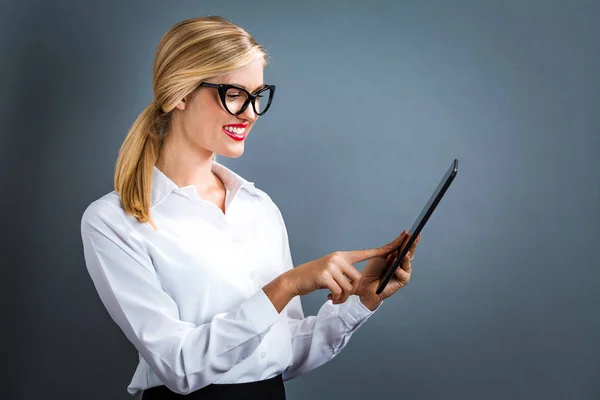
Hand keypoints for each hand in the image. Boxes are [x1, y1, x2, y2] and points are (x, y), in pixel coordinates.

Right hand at [284, 242, 398, 304]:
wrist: (296, 280)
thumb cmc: (316, 278)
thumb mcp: (332, 270)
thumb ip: (346, 271)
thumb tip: (358, 281)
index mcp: (343, 256)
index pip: (367, 252)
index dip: (385, 249)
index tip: (401, 241)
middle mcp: (338, 258)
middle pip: (357, 278)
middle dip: (350, 291)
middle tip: (339, 295)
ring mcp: (331, 266)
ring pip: (349, 286)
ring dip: (342, 296)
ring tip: (333, 297)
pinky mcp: (325, 276)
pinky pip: (339, 292)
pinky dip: (336, 299)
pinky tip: (329, 298)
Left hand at [355, 230, 420, 308]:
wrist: (365, 285)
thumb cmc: (372, 270)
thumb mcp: (381, 255)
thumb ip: (391, 248)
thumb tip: (402, 238)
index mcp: (395, 255)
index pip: (403, 246)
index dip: (407, 239)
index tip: (410, 232)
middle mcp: (400, 262)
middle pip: (408, 252)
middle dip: (412, 245)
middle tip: (414, 237)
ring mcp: (402, 271)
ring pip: (407, 262)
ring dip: (406, 256)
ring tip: (405, 251)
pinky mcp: (402, 281)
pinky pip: (404, 274)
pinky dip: (400, 270)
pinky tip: (396, 267)